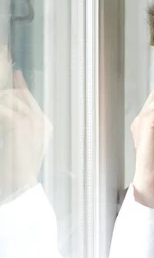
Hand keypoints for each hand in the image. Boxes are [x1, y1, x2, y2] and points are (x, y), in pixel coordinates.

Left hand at [0, 70, 52, 202]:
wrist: (20, 183)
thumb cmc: (18, 167)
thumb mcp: (22, 142)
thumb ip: (19, 123)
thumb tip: (9, 108)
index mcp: (45, 125)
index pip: (30, 98)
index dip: (21, 85)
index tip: (16, 74)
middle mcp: (42, 120)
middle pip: (16, 94)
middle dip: (3, 101)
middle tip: (4, 121)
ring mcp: (34, 120)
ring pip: (8, 99)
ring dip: (0, 109)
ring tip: (4, 129)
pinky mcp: (21, 123)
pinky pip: (2, 108)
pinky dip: (0, 113)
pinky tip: (3, 128)